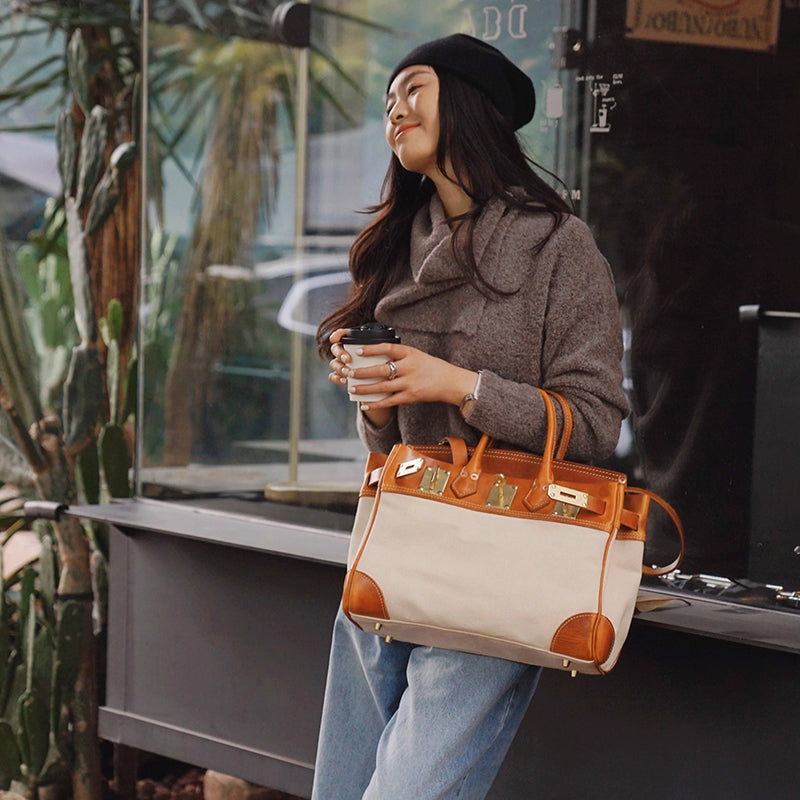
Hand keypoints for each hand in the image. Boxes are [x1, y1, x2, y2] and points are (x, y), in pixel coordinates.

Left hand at [328, 330, 477, 412]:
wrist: (450, 381)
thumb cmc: (431, 367)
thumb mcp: (417, 355)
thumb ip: (399, 356)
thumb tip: (376, 357)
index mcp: (410, 353)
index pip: (388, 348)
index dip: (371, 349)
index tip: (357, 350)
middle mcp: (409, 367)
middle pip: (381, 369)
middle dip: (363, 372)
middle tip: (348, 372)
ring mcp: (410, 383)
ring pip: (383, 386)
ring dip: (365, 388)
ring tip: (352, 387)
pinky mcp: (411, 396)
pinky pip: (390, 401)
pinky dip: (376, 404)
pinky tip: (365, 405)